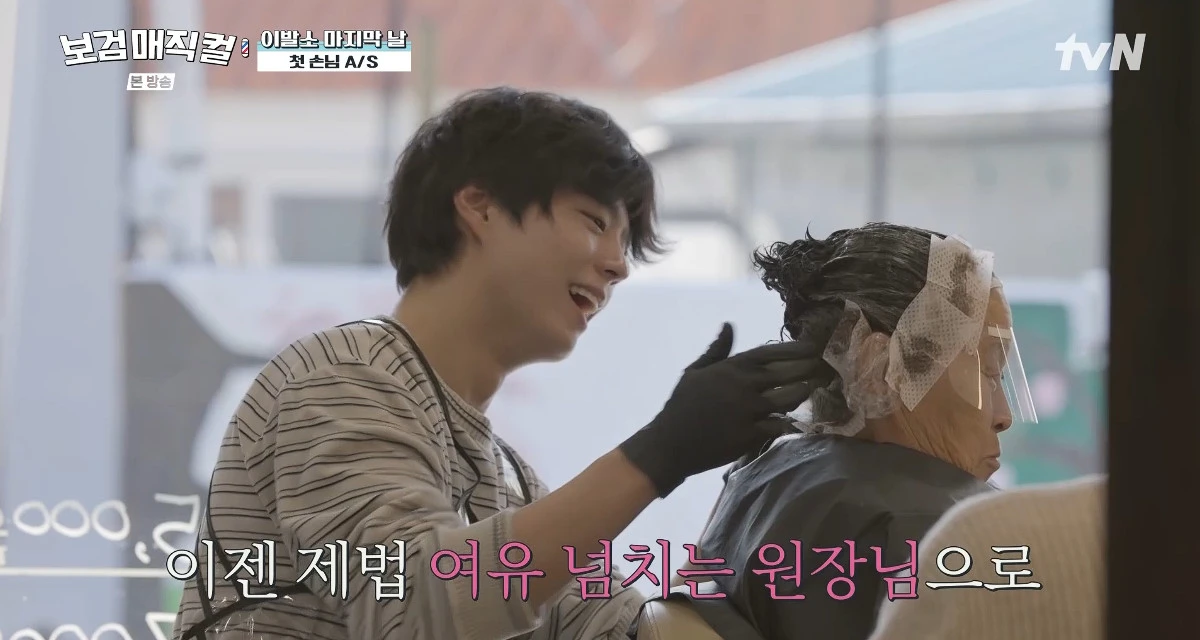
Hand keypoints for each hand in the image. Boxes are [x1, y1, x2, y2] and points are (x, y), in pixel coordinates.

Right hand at [618, 323, 832, 496]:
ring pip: (788, 399)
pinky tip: (799, 418)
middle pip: (785, 374)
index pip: (769, 353)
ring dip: (802, 394)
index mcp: (730, 368)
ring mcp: (747, 412)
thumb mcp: (695, 372)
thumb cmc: (681, 405)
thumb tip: (728, 324)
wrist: (670, 443)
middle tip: (820, 368)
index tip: (812, 347)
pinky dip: (790, 421)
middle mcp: (742, 386)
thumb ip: (717, 349)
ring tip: (811, 390)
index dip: (793, 349)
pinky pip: (779, 425)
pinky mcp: (750, 435)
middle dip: (806, 369)